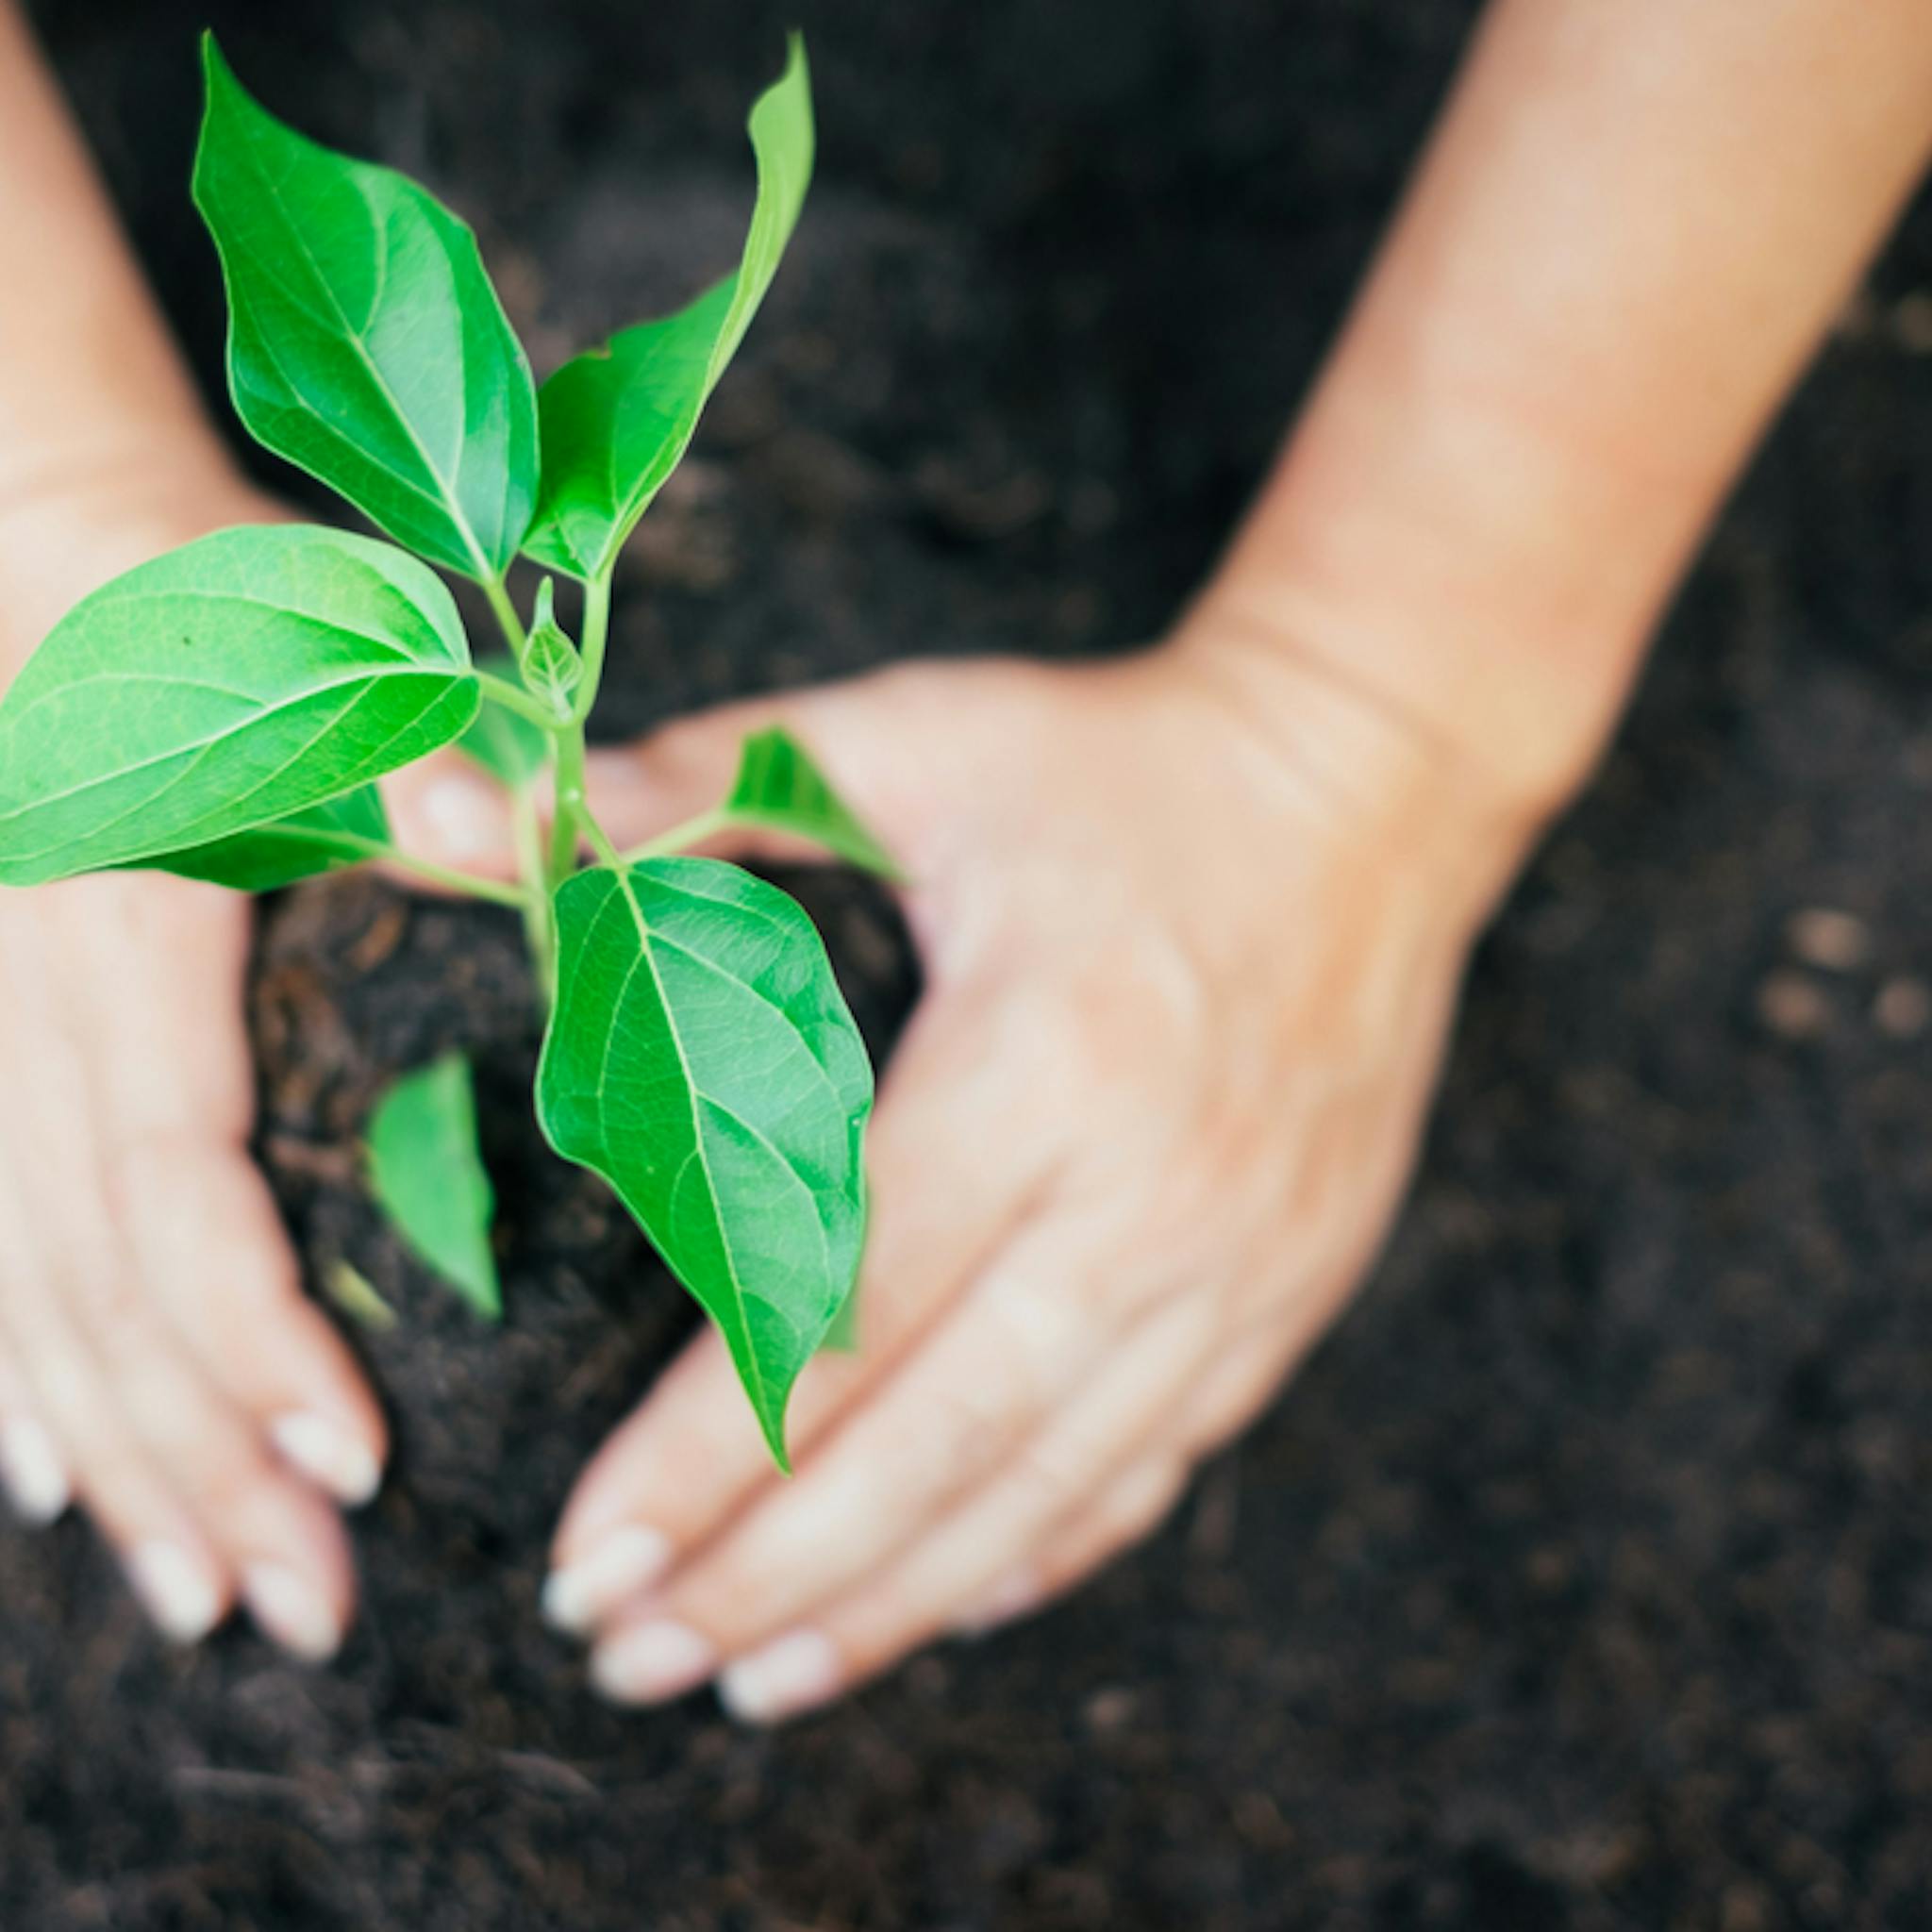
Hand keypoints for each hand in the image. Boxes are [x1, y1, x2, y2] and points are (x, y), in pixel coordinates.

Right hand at [0, 468, 386, 1656]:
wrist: (32, 542)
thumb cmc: (204, 597)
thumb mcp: (320, 648)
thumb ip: (409, 760)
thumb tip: (510, 838)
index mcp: (125, 942)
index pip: (174, 1184)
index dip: (251, 1334)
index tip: (352, 1456)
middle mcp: (25, 1016)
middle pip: (95, 1286)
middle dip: (197, 1456)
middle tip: (296, 1605)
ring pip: (23, 1298)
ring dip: (113, 1456)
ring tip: (199, 1595)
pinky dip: (20, 1381)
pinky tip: (56, 1487)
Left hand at [521, 627, 1538, 1720]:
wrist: (1365, 789)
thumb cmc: (1116, 766)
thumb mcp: (908, 740)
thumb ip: (692, 788)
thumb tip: (465, 827)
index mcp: (1046, 1057)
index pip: (844, 1300)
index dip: (706, 1447)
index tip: (589, 1551)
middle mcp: (1153, 1192)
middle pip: (939, 1435)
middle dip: (768, 1568)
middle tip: (628, 1654)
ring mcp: (1240, 1262)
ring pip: (1046, 1483)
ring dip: (891, 1599)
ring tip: (750, 1679)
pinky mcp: (1290, 1290)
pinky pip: (1154, 1463)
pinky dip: (1037, 1552)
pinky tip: (939, 1604)